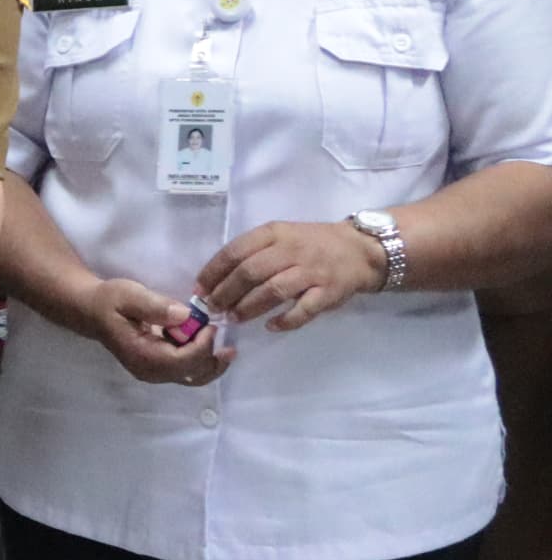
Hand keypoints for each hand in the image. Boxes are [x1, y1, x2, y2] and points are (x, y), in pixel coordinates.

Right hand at [78, 272, 235, 385]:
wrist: (93, 311)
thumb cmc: (109, 301)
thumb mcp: (128, 294)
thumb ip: (155, 305)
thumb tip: (185, 315)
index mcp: (141, 355)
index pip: (182, 360)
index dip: (202, 344)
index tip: (208, 322)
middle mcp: (149, 370)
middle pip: (192, 373)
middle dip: (211, 355)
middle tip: (219, 331)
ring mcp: (155, 372)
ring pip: (193, 377)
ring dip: (212, 363)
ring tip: (226, 348)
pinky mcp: (159, 368)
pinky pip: (188, 372)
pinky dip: (203, 361)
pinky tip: (209, 345)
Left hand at [199, 220, 386, 333]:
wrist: (361, 250)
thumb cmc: (312, 244)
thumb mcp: (281, 237)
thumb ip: (253, 253)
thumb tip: (215, 280)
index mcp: (274, 233)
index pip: (235, 251)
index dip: (213, 272)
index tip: (199, 289)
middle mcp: (291, 250)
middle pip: (250, 272)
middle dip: (225, 293)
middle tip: (213, 308)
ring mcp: (311, 271)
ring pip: (272, 290)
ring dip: (248, 307)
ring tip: (233, 318)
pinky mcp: (328, 292)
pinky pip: (304, 309)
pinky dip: (285, 320)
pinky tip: (271, 326)